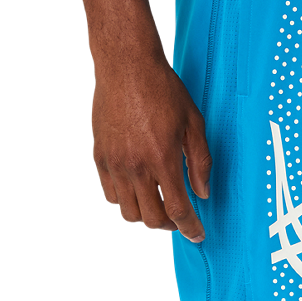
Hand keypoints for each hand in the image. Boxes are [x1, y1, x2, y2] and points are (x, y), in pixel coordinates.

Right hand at [91, 56, 211, 241]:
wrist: (125, 64)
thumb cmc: (162, 89)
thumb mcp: (193, 123)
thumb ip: (200, 162)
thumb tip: (202, 193)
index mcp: (163, 159)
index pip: (178, 210)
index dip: (190, 228)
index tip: (198, 235)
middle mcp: (136, 167)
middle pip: (151, 219)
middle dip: (169, 224)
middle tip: (179, 216)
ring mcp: (114, 163)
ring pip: (128, 212)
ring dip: (145, 214)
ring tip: (157, 201)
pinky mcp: (99, 156)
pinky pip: (110, 194)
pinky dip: (125, 199)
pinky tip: (137, 187)